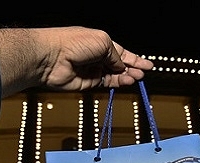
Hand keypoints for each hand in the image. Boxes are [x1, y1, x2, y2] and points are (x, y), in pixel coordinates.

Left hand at [39, 27, 153, 89]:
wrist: (51, 58)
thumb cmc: (72, 43)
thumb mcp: (102, 42)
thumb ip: (116, 55)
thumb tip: (122, 66)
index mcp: (100, 42)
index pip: (122, 52)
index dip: (135, 59)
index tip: (147, 65)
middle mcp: (97, 56)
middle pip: (120, 65)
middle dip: (133, 68)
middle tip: (143, 73)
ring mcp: (93, 70)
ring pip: (116, 76)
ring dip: (128, 76)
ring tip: (138, 77)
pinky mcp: (89, 83)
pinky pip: (107, 84)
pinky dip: (118, 83)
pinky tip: (127, 81)